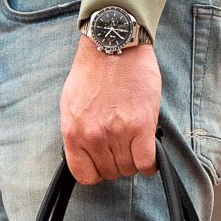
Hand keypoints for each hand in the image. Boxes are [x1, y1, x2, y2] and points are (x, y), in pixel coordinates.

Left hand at [60, 36, 161, 183]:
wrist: (112, 45)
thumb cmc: (92, 72)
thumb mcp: (70, 106)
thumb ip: (77, 133)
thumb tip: (87, 154)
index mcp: (73, 133)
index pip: (84, 175)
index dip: (96, 172)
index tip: (103, 163)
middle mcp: (93, 136)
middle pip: (110, 172)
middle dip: (117, 163)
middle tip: (122, 146)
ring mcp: (117, 132)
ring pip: (129, 169)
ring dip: (134, 160)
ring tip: (135, 143)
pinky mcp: (141, 125)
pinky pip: (147, 162)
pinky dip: (150, 164)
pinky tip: (149, 153)